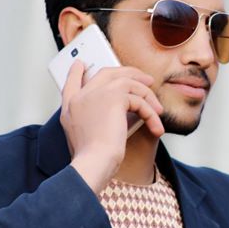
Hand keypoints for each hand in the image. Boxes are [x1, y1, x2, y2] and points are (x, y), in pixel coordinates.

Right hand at [61, 60, 163, 192]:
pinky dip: (150, 113)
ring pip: (128, 82)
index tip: (80, 65)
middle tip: (144, 79)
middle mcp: (81, 96)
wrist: (93, 163)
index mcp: (70, 107)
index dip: (76, 73)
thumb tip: (116, 113)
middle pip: (105, 73)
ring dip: (146, 95)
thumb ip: (92, 120)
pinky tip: (156, 127)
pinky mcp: (114, 96)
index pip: (71, 83)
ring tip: (157, 109)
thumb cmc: (91, 158)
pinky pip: (139, 99)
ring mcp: (96, 93)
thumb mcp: (84, 138)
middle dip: (127, 73)